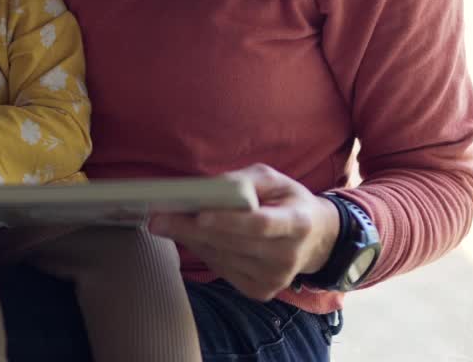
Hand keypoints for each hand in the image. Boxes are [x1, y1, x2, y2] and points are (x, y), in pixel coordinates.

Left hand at [148, 164, 339, 301]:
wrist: (314, 239)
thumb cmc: (287, 201)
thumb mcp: (273, 180)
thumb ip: (243, 181)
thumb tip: (206, 190)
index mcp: (297, 222)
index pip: (260, 224)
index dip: (229, 221)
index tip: (198, 214)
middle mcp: (288, 256)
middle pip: (233, 243)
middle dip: (191, 229)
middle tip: (158, 217)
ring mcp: (275, 279)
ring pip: (222, 258)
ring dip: (191, 240)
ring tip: (165, 223)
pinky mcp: (261, 291)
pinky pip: (222, 270)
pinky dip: (203, 252)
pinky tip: (192, 238)